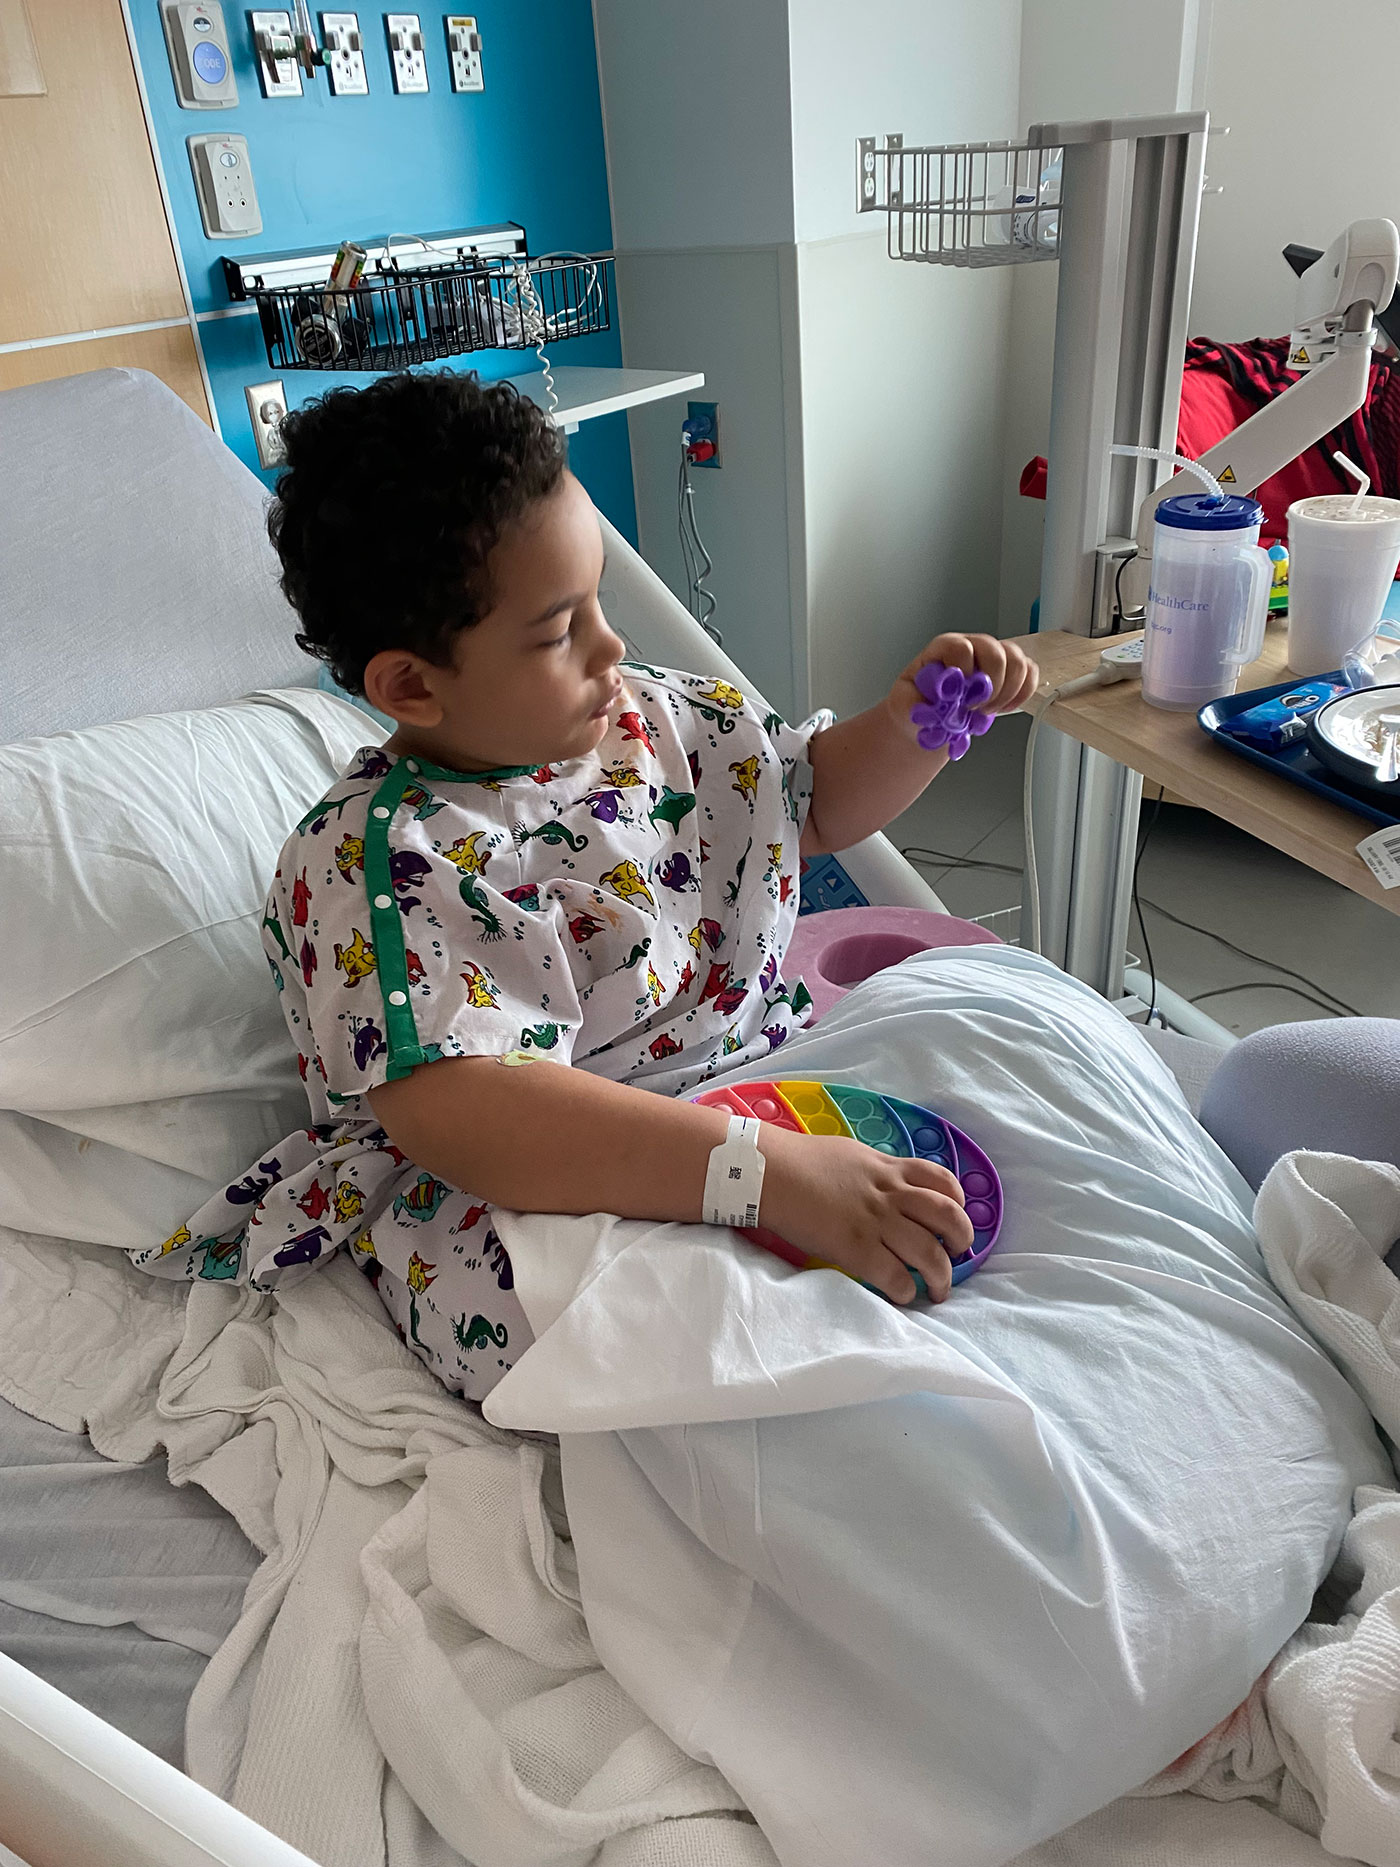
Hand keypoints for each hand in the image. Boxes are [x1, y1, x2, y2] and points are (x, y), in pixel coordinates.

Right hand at [758, 1127, 973, 1303]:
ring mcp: (875, 1222)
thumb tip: (889, 1186)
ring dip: (941, 1276)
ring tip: (938, 1290)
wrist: (770, 1172)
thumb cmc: (803, 1160)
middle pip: (948, 1218)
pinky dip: (905, 1290)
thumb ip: (878, 1172)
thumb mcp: (853, 1155)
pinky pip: (895, 1276)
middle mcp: (890, 1195)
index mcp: (890, 1170)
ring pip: (930, 1252)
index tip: (955, 1219)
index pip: (944, 1182)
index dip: (959, 1204)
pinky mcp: (856, 1249)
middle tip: (957, 1256)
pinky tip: (902, 1294)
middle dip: (962, 1241)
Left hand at [886, 633, 1039, 749]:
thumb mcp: (904, 705)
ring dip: (1007, 691)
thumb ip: (917, 701)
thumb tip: (941, 701)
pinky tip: (1005, 708)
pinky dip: (1022, 693)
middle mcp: (972, 646)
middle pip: (996, 652)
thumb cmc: (915, 705)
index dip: (964, 673)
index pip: (961, 647)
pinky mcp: (1010, 671)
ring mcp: (994, 656)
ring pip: (1017, 661)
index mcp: (944, 648)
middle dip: (990, 686)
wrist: (926, 717)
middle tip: (976, 708)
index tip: (959, 697)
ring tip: (988, 710)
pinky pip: (1030, 673)